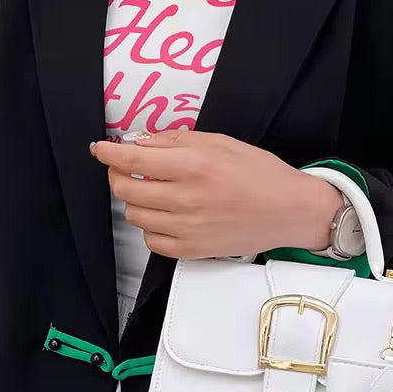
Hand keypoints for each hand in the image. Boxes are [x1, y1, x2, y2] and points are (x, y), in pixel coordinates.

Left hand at [91, 130, 342, 258]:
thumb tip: (140, 143)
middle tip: (127, 170)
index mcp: (195, 166)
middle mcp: (187, 198)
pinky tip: (164, 217)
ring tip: (152, 193)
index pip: (132, 160)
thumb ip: (177, 141)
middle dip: (118, 176)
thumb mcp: (221, 143)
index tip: (100, 149)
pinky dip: (150, 228)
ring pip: (135, 216)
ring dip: (135, 201)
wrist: (291, 211)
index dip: (108, 153)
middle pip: (126, 190)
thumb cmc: (262, 174)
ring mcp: (189, 228)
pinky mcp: (194, 250)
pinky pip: (153, 242)